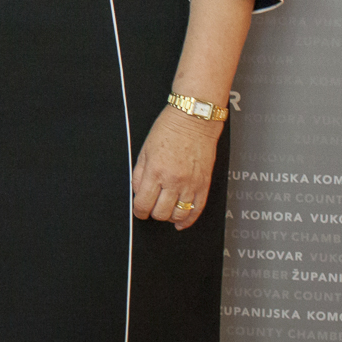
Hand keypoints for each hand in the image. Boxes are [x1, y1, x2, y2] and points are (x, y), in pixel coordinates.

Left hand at [132, 105, 222, 228]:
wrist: (194, 120)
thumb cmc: (168, 130)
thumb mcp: (144, 150)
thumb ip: (139, 174)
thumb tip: (137, 192)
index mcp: (155, 171)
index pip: (143, 203)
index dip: (139, 211)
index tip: (139, 210)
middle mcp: (174, 180)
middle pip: (160, 213)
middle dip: (153, 213)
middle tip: (151, 208)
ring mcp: (191, 184)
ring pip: (179, 214)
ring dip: (169, 217)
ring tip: (165, 211)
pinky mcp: (204, 184)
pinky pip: (197, 209)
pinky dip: (188, 220)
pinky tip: (181, 222)